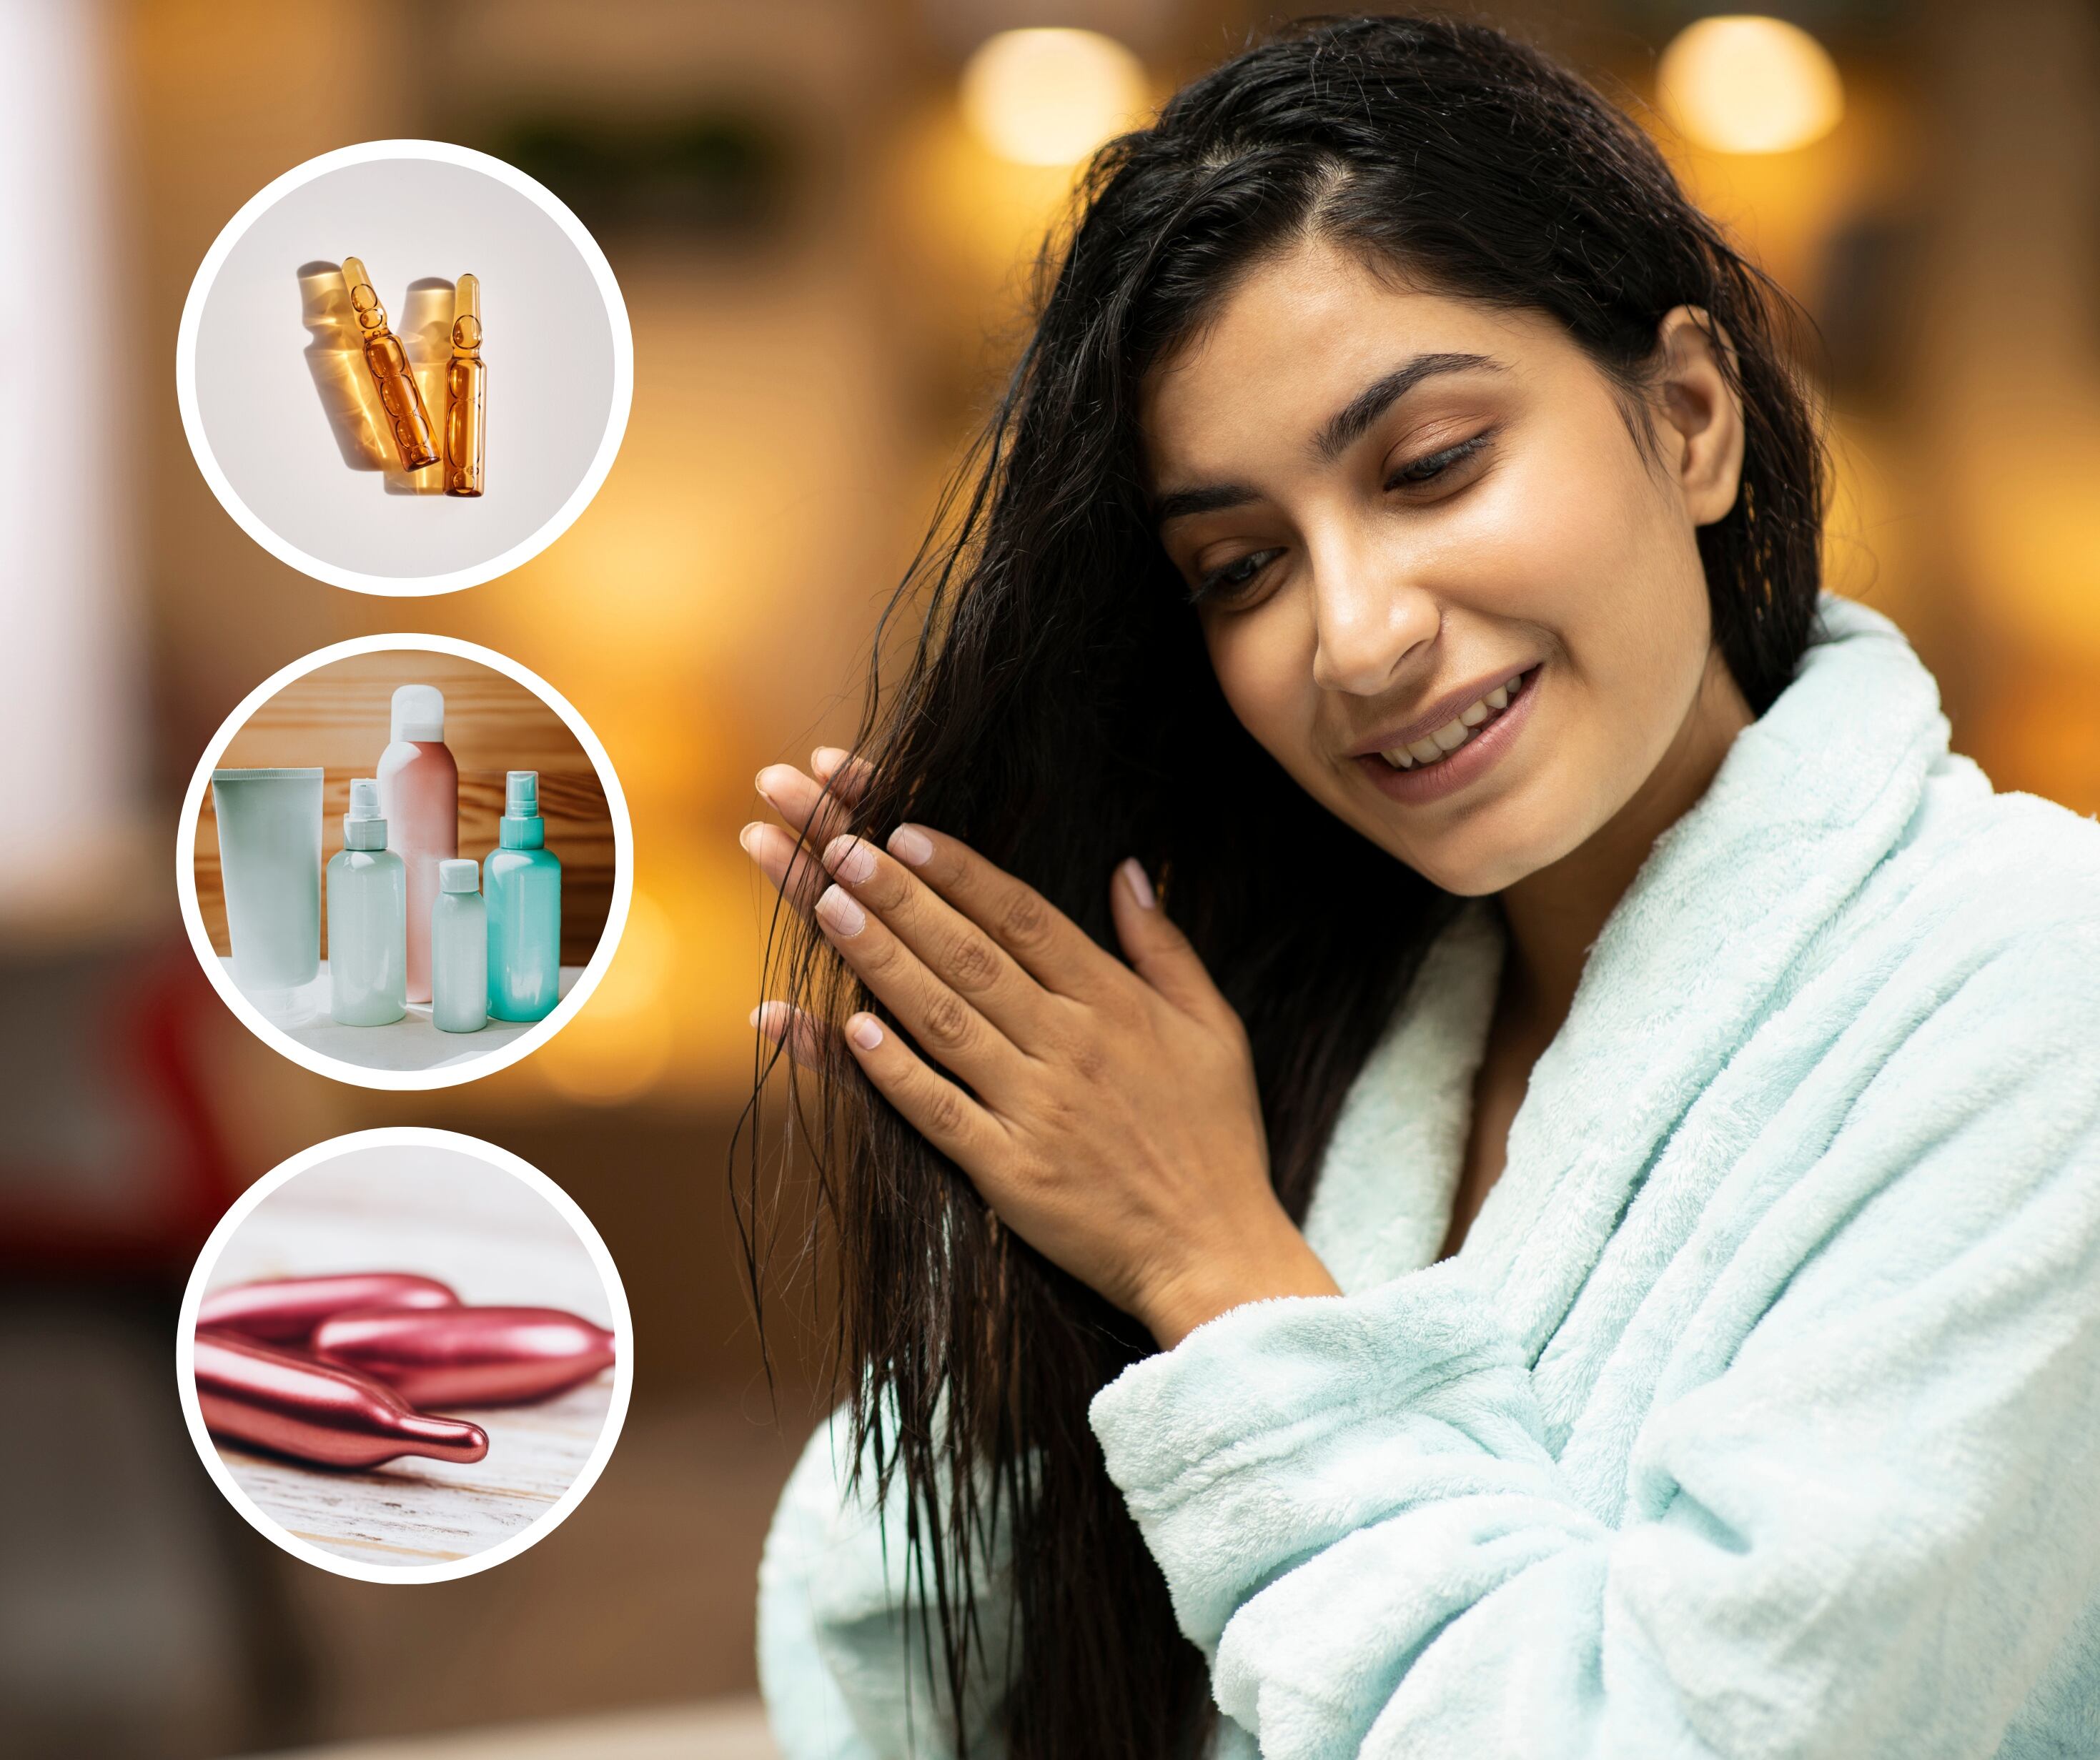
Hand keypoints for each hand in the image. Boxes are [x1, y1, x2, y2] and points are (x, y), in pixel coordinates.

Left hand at [743, 751, 1339, 1348]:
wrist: (1214, 1252)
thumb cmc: (1216, 1139)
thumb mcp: (1215, 1028)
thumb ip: (1165, 946)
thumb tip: (1127, 869)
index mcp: (1116, 1005)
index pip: (1025, 920)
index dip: (961, 873)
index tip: (905, 832)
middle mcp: (1070, 1046)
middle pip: (970, 956)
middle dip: (900, 897)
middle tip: (840, 848)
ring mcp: (1036, 1108)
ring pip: (943, 1019)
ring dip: (881, 961)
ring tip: (827, 908)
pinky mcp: (1010, 1171)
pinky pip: (939, 1111)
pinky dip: (892, 1072)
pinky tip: (846, 1030)